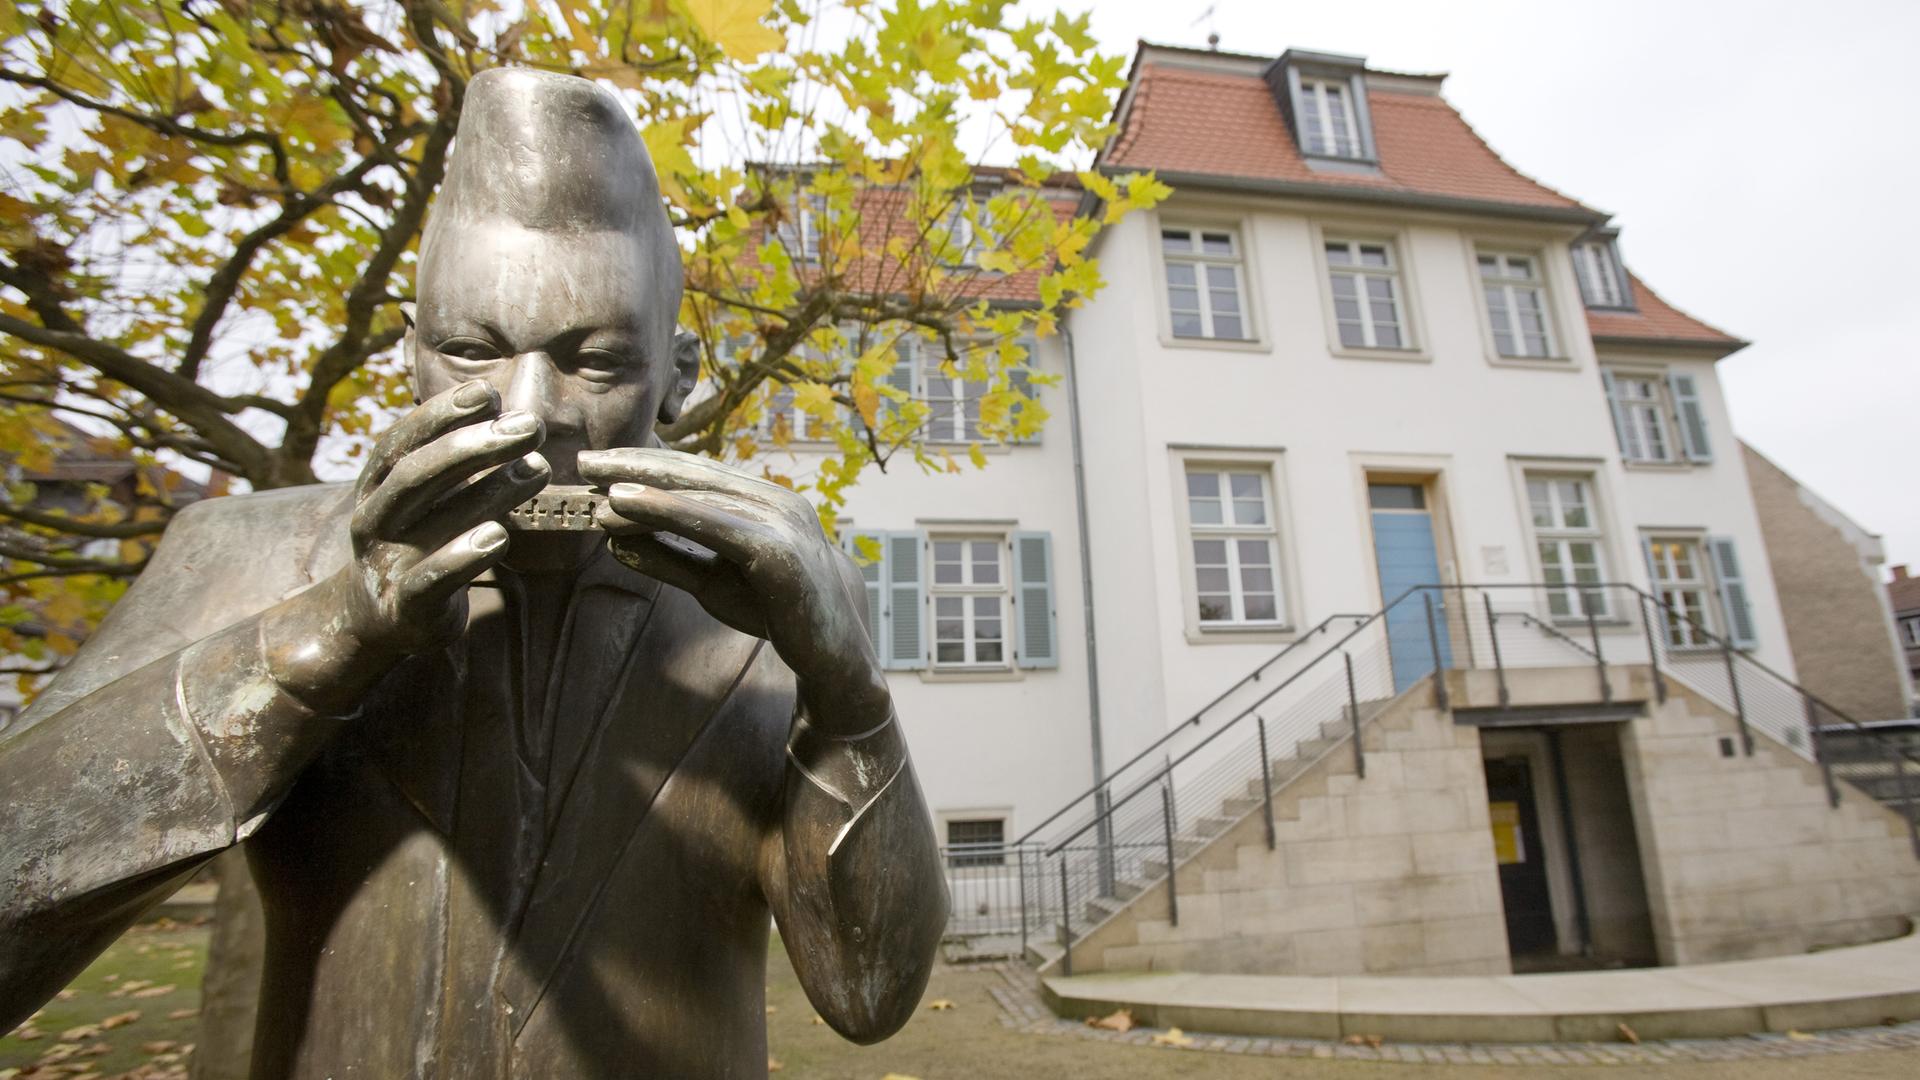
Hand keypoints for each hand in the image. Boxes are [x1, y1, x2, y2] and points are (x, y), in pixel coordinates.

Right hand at [333, 380, 548, 655]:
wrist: (377, 618)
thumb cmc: (419, 542)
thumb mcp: (432, 499)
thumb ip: (464, 463)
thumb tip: (512, 417)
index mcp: (377, 485)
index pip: (404, 440)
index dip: (442, 413)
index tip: (489, 392)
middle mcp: (375, 518)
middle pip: (416, 473)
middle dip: (474, 444)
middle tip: (530, 425)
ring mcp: (387, 562)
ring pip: (431, 520)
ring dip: (489, 491)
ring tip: (538, 469)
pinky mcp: (406, 605)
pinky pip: (432, 579)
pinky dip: (463, 556)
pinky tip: (499, 535)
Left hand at [579, 448, 889, 733]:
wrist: (836, 650)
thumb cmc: (776, 608)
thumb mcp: (712, 583)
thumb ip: (668, 560)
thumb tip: (612, 543)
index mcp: (762, 501)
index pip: (696, 473)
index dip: (645, 463)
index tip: (599, 464)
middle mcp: (773, 500)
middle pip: (694, 473)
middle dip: (635, 465)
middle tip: (584, 463)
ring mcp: (779, 521)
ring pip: (698, 496)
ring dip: (642, 490)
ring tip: (596, 492)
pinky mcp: (776, 550)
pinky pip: (711, 523)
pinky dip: (664, 509)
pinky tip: (626, 503)